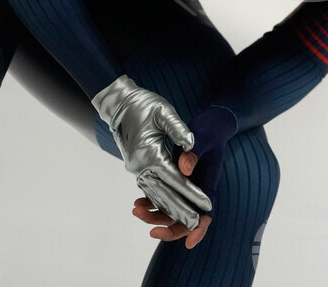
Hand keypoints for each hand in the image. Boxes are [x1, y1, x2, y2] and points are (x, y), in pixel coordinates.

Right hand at [92, 75, 210, 229]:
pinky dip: (160, 201)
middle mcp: (141, 166)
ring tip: (187, 222)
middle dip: (182, 210)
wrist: (120, 103)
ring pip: (156, 195)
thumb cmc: (145, 104)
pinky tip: (170, 209)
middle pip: (165, 194)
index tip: (206, 205)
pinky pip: (150, 189)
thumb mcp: (165, 112)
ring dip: (171, 210)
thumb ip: (179, 129)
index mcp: (151, 154)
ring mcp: (137, 168)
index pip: (176, 179)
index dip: (192, 193)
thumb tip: (191, 145)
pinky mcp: (136, 167)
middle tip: (198, 223)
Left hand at [130, 105, 236, 246]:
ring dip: (155, 216)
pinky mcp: (176, 180)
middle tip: (151, 231)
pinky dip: (152, 204)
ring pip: (172, 211)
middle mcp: (197, 191)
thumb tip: (183, 169)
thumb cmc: (209, 130)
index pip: (206, 213)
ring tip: (136, 211)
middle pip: (186, 219)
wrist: (209, 123)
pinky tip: (138, 202)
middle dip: (169, 228)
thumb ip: (193, 153)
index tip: (189, 242)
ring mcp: (186, 187)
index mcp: (207, 185)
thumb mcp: (203, 138)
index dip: (198, 229)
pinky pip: (164, 199)